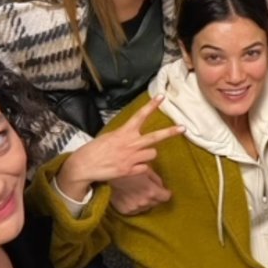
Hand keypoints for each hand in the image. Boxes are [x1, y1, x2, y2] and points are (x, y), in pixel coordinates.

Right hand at [57, 99, 184, 197]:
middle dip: (170, 132)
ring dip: (148, 155)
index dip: (152, 106)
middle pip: (155, 137)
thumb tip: (133, 136)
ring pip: (152, 154)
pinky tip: (130, 167)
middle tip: (183, 128)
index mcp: (124, 132)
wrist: (84, 166)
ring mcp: (131, 158)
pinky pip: (145, 168)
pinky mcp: (130, 171)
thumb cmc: (94, 150)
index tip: (161, 97)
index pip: (140, 116)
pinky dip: (140, 167)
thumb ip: (124, 136)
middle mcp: (130, 144)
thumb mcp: (109, 137)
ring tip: (136, 156)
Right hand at [110, 169, 171, 213]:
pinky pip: (135, 210)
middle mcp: (144, 202)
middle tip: (148, 189)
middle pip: (156, 203)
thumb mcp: (145, 169)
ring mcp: (135, 207)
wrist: (108, 176)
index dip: (165, 192)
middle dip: (155, 197)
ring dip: (145, 201)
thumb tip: (161, 186)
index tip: (163, 191)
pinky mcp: (126, 211)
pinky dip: (135, 205)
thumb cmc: (128, 169)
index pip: (166, 197)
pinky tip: (130, 197)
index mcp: (151, 191)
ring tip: (138, 192)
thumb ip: (156, 179)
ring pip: (146, 207)